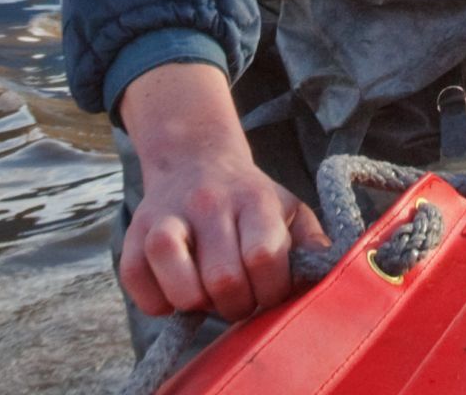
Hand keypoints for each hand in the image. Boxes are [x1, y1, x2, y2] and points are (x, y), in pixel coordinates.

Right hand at [117, 64, 328, 319]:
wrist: (197, 160)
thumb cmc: (251, 199)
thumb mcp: (290, 209)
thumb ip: (310, 242)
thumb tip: (333, 274)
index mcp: (255, 199)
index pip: (264, 256)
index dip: (271, 290)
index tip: (271, 293)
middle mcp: (209, 204)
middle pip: (224, 279)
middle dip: (238, 305)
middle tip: (241, 299)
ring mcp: (166, 218)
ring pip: (179, 282)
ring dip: (198, 304)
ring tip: (209, 295)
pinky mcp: (132, 235)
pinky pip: (138, 285)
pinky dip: (158, 301)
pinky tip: (178, 291)